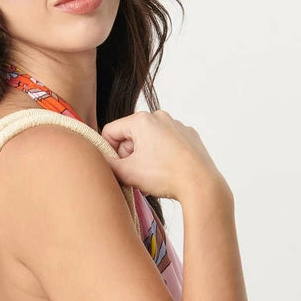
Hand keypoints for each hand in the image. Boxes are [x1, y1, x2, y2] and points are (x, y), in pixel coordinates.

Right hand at [100, 110, 231, 202]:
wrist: (200, 184)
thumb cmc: (165, 176)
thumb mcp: (127, 173)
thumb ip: (107, 163)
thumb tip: (99, 159)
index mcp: (142, 120)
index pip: (110, 131)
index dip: (108, 151)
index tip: (116, 167)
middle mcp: (160, 117)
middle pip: (130, 135)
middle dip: (128, 155)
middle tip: (135, 175)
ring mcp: (177, 125)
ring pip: (150, 141)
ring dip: (145, 157)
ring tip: (152, 176)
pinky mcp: (190, 136)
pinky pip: (167, 144)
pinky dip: (163, 156)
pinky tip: (167, 171)